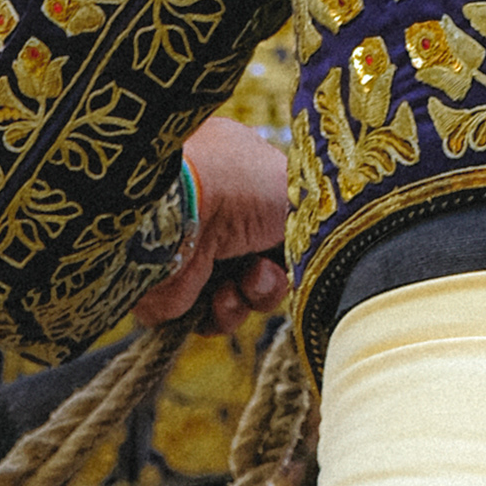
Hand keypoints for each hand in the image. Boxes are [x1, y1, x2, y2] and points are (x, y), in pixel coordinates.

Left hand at [138, 120, 290, 336]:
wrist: (180, 212)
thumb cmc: (238, 185)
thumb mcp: (293, 183)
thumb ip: (310, 209)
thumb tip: (311, 233)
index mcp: (237, 171)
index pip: (276, 211)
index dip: (292, 233)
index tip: (299, 241)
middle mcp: (215, 209)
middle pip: (266, 257)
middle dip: (275, 271)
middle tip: (267, 267)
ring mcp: (194, 248)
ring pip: (245, 290)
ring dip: (257, 294)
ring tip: (247, 283)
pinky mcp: (175, 286)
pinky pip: (214, 314)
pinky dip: (225, 314)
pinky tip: (222, 299)